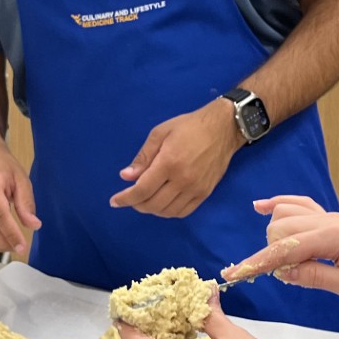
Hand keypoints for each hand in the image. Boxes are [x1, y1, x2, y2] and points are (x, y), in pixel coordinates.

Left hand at [108, 99, 240, 215]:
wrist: (223, 128)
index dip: (125, 198)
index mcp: (169, 162)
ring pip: (167, 211)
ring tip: (145, 199)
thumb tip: (126, 177)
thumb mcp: (160, 133)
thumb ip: (143, 157)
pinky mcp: (205, 193)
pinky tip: (163, 202)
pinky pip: (183, 212)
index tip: (114, 201)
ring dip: (152, 209)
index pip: (142, 189)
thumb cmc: (189, 126)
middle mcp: (183, 180)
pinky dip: (168, 211)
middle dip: (136, 204)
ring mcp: (196, 189)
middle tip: (131, 197)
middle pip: (153, 204)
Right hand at [221, 196, 338, 308]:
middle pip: (279, 228)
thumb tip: (283, 272)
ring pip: (285, 214)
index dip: (258, 262)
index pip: (284, 248)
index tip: (235, 273)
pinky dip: (278, 205)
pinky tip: (261, 207)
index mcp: (331, 237)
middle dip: (270, 252)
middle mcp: (326, 221)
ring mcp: (328, 217)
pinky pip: (299, 205)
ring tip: (283, 262)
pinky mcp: (331, 220)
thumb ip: (315, 277)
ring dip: (275, 235)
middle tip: (284, 278)